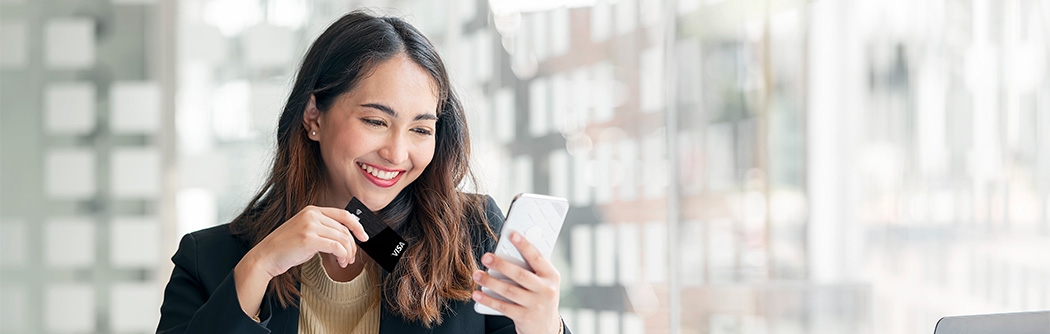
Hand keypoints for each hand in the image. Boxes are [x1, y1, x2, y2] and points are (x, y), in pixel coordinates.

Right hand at [234, 205, 368, 318]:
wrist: (266, 256)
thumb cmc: (286, 247)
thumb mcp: (306, 231)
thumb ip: (323, 229)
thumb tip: (345, 237)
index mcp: (312, 210)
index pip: (343, 214)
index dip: (357, 225)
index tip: (364, 237)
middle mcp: (312, 215)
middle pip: (344, 229)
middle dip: (352, 245)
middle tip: (352, 257)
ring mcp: (310, 226)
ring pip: (342, 238)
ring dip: (348, 253)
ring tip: (344, 262)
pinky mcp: (309, 239)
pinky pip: (336, 246)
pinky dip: (342, 255)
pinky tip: (340, 262)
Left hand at [472, 232, 561, 333]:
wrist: (546, 329)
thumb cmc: (540, 297)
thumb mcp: (544, 282)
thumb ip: (531, 267)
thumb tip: (508, 250)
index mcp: (552, 276)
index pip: (537, 257)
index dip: (524, 245)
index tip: (511, 234)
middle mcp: (546, 290)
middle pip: (520, 274)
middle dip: (501, 264)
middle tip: (486, 257)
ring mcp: (536, 305)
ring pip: (509, 290)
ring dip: (490, 281)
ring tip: (476, 274)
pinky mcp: (525, 317)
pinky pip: (503, 307)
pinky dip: (488, 300)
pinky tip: (477, 294)